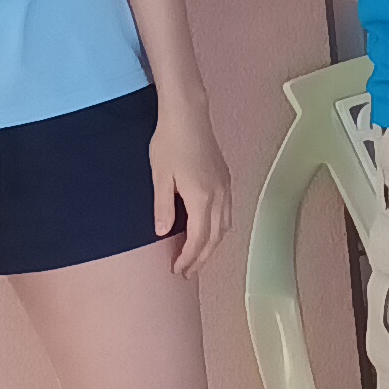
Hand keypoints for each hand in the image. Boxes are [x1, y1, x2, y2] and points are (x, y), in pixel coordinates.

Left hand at [152, 101, 231, 279]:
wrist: (188, 115)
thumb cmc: (170, 143)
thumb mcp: (159, 177)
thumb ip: (163, 207)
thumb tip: (162, 233)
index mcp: (201, 198)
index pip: (198, 238)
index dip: (189, 257)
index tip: (178, 270)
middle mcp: (219, 196)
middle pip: (216, 237)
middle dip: (202, 257)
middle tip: (188, 272)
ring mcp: (226, 188)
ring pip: (226, 227)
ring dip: (213, 246)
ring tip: (199, 257)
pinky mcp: (226, 180)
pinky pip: (228, 213)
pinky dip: (220, 229)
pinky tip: (210, 232)